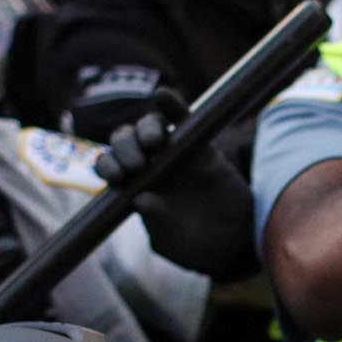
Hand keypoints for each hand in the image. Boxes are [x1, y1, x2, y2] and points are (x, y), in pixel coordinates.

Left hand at [97, 87, 258, 277]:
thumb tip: (142, 200)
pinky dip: (171, 105)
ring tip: (153, 143)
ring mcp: (174, 153)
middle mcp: (149, 165)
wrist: (233, 241)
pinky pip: (182, 118)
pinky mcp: (200, 146)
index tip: (119, 178)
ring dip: (144, 128)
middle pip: (124, 141)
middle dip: (123, 147)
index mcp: (133, 187)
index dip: (108, 166)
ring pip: (148, 126)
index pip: (109, 166)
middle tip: (137, 164)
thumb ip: (157, 224)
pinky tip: (163, 96)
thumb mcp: (173, 242)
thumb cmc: (195, 245)